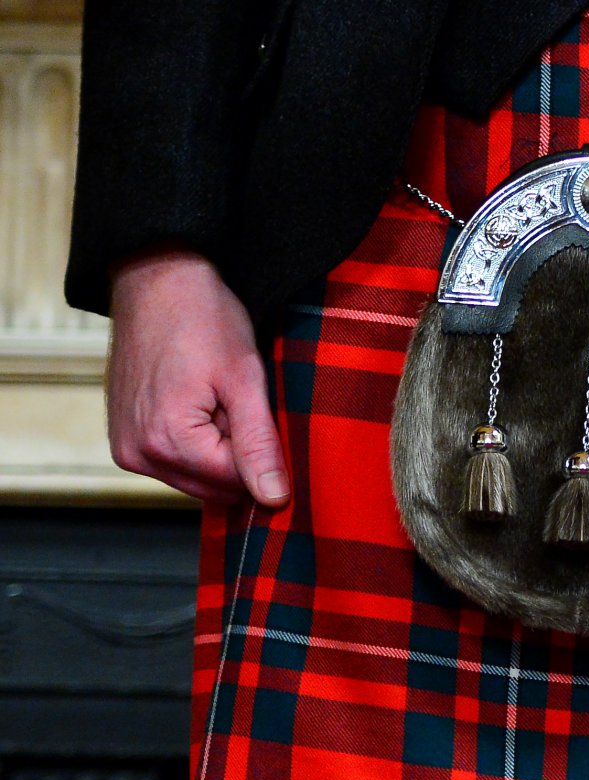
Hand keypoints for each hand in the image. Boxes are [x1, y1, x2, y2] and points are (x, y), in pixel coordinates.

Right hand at [106, 249, 290, 507]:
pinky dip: (196, 442)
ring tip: (217, 399)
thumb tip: (273, 498)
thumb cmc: (202, 319)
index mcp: (167, 442)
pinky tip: (200, 403)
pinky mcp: (124, 439)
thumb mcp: (245, 380)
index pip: (238, 485)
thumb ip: (259, 444)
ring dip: (218, 449)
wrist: (155, 281)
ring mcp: (126, 449)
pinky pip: (174, 461)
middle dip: (238, 455)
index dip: (265, 457)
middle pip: (214, 487)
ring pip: (196, 477)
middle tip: (240, 404)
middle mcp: (137, 455)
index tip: (268, 419)